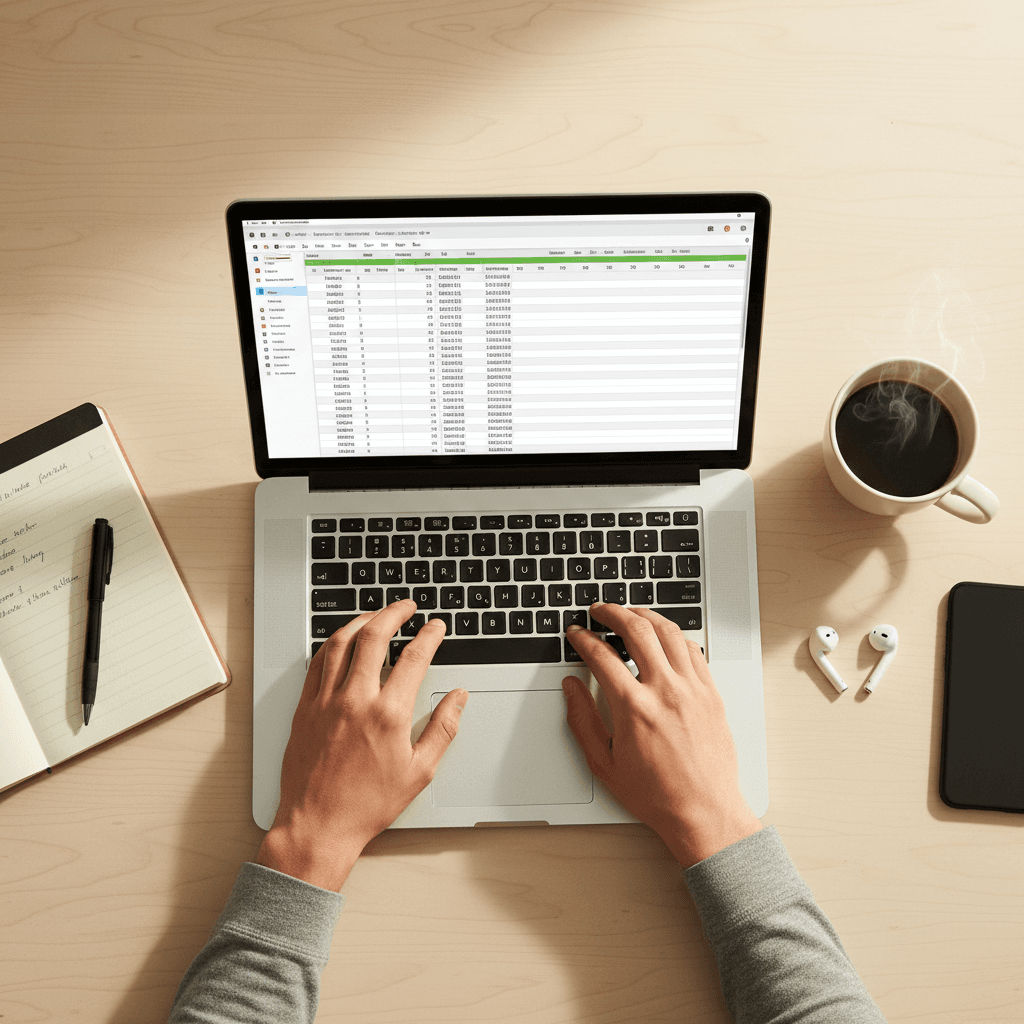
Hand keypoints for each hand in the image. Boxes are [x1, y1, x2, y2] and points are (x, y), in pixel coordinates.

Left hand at [256, 600, 466, 890]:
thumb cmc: (367, 805)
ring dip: (361, 621)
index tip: (436, 627)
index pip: (414, 658)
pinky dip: (333, 644)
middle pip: (374, 636)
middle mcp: (355, 700)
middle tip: (407, 606)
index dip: (429, 636)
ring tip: (376, 615)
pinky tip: (342, 641)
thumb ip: (442, 728)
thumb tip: (457, 698)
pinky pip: (317, 662)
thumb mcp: (420, 771)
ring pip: (340, 642)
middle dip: (394, 613)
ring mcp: (325, 702)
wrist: (318, 826)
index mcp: (388, 714)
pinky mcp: (304, 708)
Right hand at [562, 604, 760, 867]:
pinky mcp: (711, 693)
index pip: (602, 656)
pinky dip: (675, 635)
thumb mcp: (604, 764)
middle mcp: (665, 691)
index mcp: (634, 708)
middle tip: (600, 610)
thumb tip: (571, 688)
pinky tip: (664, 635)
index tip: (577, 634)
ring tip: (631, 613)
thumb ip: (582, 720)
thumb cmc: (657, 795)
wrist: (704, 812)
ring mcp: (692, 689)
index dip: (583, 639)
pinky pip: (693, 649)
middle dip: (613, 612)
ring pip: (668, 632)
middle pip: (637, 630)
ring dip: (645, 615)